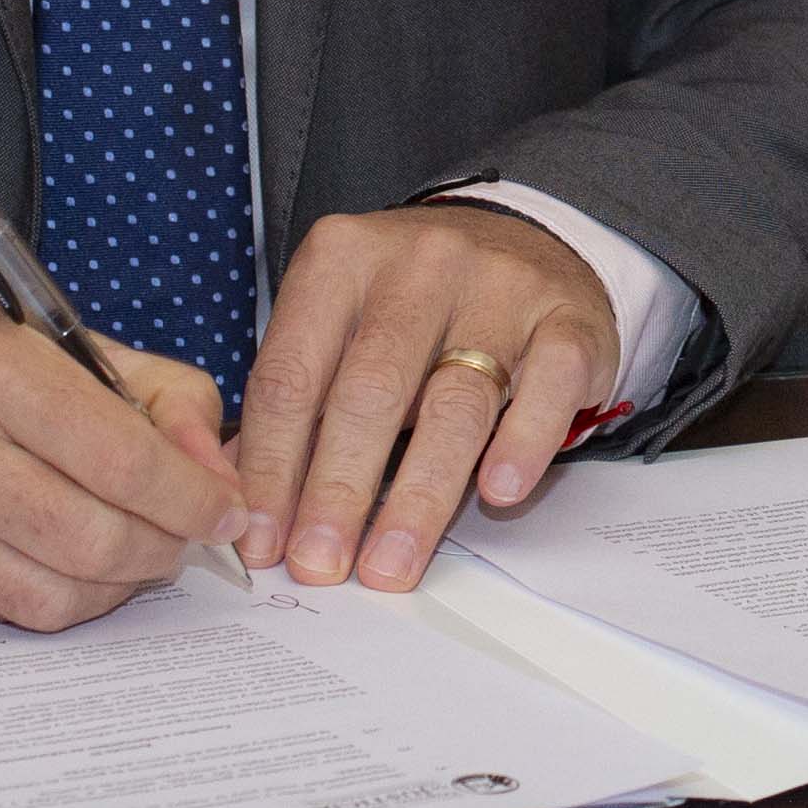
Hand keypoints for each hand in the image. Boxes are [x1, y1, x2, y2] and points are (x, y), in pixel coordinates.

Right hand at [0, 289, 241, 629]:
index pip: (120, 458)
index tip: (227, 514)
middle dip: (161, 551)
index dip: (190, 499)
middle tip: (182, 543)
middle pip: (91, 538)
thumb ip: (161, 397)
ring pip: (49, 597)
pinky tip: (56, 566)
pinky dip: (47, 599)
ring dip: (112, 588)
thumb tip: (219, 478)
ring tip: (130, 559)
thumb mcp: (61, 343)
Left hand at [235, 203, 620, 590]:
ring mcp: (500, 287)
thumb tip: (239, 501)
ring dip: (418, 495)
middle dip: (337, 490)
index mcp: (341, 259)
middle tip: (319, 564)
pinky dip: (522, 442)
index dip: (270, 468)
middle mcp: (420, 263)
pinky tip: (497, 492)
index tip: (261, 542)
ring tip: (391, 563)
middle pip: (368, 391)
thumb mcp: (341, 327)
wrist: (528, 243)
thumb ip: (296, 399)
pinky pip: (547, 384)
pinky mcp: (568, 319)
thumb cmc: (415, 307)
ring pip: (454, 401)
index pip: (290, 376)